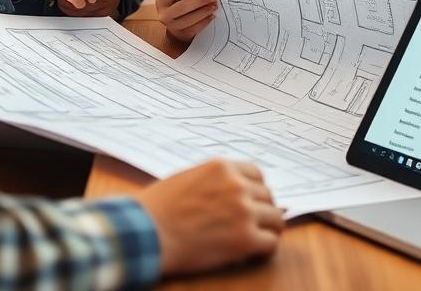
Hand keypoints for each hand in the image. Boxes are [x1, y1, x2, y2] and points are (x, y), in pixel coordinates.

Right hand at [135, 159, 283, 275]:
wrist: (145, 233)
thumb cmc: (156, 209)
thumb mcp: (185, 178)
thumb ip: (212, 181)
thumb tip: (227, 191)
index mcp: (221, 167)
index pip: (257, 174)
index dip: (256, 190)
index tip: (252, 201)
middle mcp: (237, 185)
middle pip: (268, 196)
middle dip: (262, 210)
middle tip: (254, 224)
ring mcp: (243, 211)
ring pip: (275, 219)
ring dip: (267, 229)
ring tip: (256, 240)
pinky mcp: (245, 239)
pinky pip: (271, 243)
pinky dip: (265, 250)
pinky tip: (254, 254)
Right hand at [156, 0, 216, 40]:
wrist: (176, 24)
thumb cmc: (181, 3)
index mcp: (162, 0)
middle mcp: (164, 14)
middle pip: (183, 6)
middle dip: (200, 0)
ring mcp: (172, 26)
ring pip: (190, 19)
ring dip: (204, 10)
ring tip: (215, 5)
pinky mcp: (182, 35)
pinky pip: (195, 28)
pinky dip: (205, 21)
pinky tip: (212, 15)